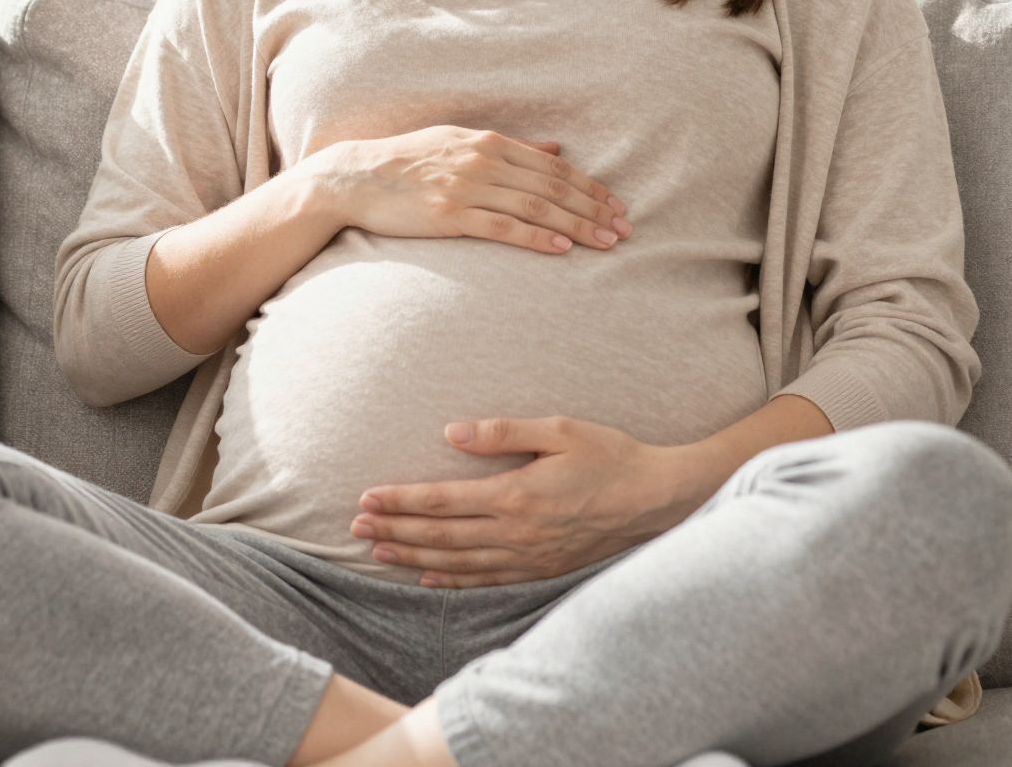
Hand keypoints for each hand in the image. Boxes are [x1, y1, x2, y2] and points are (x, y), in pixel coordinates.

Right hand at [313, 128, 631, 255]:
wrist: (356, 177)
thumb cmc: (410, 161)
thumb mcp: (460, 142)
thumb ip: (511, 147)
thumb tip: (556, 149)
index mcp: (489, 142)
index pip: (554, 167)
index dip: (590, 187)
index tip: (617, 205)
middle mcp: (483, 160)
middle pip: (552, 187)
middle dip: (594, 208)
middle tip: (625, 229)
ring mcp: (466, 187)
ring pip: (535, 207)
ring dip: (576, 225)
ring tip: (605, 242)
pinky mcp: (449, 215)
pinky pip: (502, 227)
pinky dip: (536, 237)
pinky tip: (561, 249)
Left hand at [349, 416, 689, 586]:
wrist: (655, 500)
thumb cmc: (609, 456)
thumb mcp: (559, 430)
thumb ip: (502, 433)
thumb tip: (450, 434)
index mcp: (515, 495)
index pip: (441, 501)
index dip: (400, 501)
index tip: (366, 497)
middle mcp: (514, 533)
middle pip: (440, 535)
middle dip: (394, 530)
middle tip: (356, 527)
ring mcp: (526, 557)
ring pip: (455, 562)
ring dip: (413, 557)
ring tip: (378, 551)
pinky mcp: (539, 570)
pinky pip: (485, 581)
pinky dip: (451, 580)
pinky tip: (427, 578)